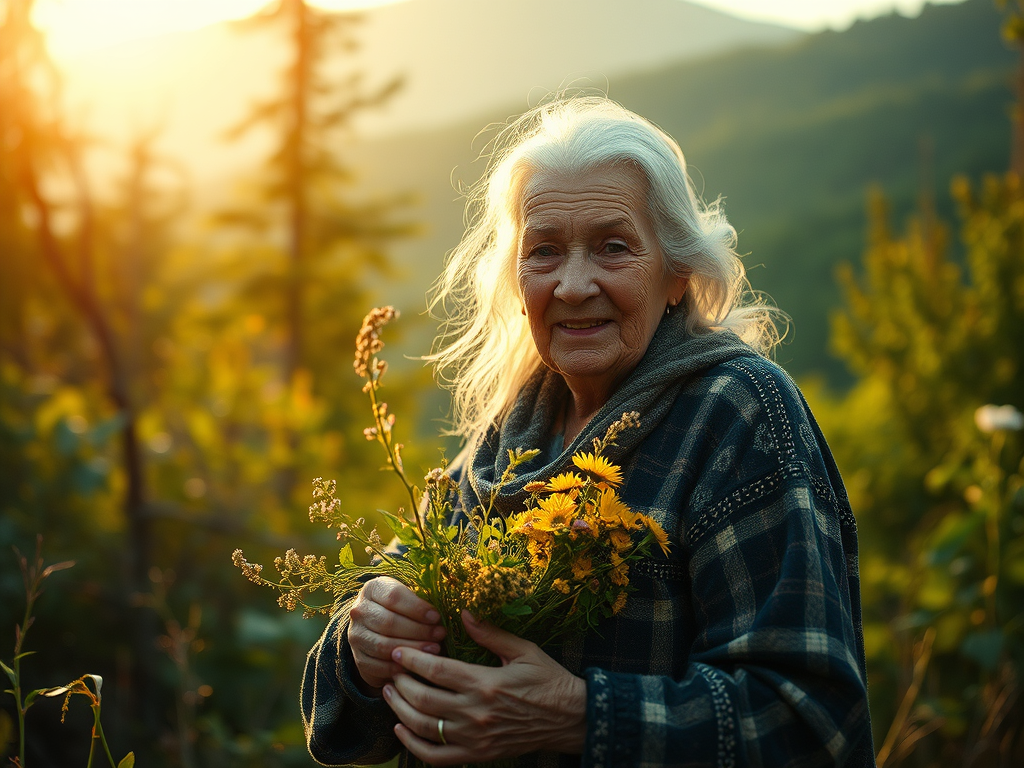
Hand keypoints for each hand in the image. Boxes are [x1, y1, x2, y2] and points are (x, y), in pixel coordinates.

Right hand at [347, 577, 446, 693]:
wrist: (375, 629)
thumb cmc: (401, 610)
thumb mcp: (408, 597)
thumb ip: (422, 601)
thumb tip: (450, 611)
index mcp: (373, 589)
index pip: (394, 596)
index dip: (417, 608)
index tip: (437, 616)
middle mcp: (359, 611)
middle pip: (389, 622)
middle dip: (419, 630)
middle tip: (440, 635)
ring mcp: (356, 635)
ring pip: (384, 645)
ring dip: (412, 649)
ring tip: (434, 649)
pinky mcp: (358, 658)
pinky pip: (378, 666)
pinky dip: (399, 667)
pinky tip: (417, 666)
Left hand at [383, 610, 586, 764]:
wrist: (570, 718)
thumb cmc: (548, 679)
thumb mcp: (523, 649)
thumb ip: (490, 633)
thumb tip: (465, 613)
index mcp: (485, 683)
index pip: (436, 670)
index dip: (411, 659)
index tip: (398, 650)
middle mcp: (475, 713)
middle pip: (422, 698)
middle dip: (400, 682)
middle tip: (391, 669)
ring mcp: (474, 738)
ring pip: (423, 727)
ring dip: (399, 709)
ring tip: (390, 692)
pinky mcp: (478, 755)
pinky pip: (436, 757)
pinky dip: (413, 745)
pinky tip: (402, 728)